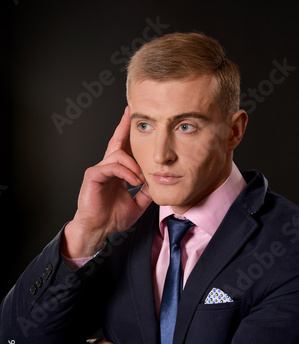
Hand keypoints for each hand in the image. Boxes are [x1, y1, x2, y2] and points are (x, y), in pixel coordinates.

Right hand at [61, 107, 151, 257]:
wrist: (98, 230)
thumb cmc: (112, 218)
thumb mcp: (137, 204)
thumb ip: (146, 192)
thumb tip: (160, 183)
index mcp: (117, 172)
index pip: (123, 148)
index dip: (127, 133)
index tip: (134, 118)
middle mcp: (107, 168)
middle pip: (117, 142)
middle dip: (124, 127)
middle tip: (131, 113)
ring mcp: (99, 170)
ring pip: (118, 154)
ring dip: (134, 164)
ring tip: (141, 178)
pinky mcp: (93, 175)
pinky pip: (112, 166)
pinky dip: (126, 172)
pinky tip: (133, 180)